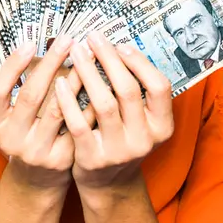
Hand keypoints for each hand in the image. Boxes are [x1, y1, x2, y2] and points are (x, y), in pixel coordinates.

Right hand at [0, 33, 92, 191]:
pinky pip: (79, 124)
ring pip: (58, 109)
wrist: (37, 177)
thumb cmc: (27, 132)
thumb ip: (19, 88)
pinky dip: (89, 101)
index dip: (11, 66)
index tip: (30, 42)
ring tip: (87, 55)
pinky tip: (102, 81)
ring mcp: (35, 151)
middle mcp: (10, 139)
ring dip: (75, 78)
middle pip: (30, 95)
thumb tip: (40, 43)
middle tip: (67, 39)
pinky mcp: (60, 158)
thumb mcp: (11, 116)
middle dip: (50, 63)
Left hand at [54, 33, 173, 202]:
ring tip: (76, 53)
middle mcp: (144, 140)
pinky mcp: (92, 159)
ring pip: (104, 104)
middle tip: (94, 39)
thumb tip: (119, 50)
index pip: (159, 87)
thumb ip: (138, 94)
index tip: (121, 45)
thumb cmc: (124, 140)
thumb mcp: (143, 122)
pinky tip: (60, 82)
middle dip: (110, 60)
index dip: (141, 63)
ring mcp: (118, 151)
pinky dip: (68, 100)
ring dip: (88, 73)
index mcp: (162, 126)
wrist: (109, 184)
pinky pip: (78, 123)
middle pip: (129, 91)